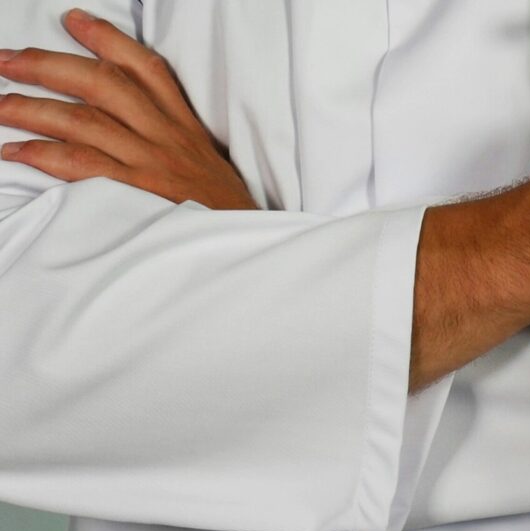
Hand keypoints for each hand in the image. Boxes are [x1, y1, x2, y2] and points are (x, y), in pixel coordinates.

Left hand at [0, 8, 256, 209]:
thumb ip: (175, 139)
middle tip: (7, 61)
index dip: (107, 39)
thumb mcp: (208, 162)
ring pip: (83, 121)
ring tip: (0, 105)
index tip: (73, 20)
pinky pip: (81, 166)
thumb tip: (130, 124)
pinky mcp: (136, 194)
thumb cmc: (222, 209)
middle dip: (49, 66)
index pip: (146, 68)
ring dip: (32, 109)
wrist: (240, 244)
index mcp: (184, 126)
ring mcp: (150, 164)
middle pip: (103, 85)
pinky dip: (42, 156)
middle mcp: (166, 137)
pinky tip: (15, 152)